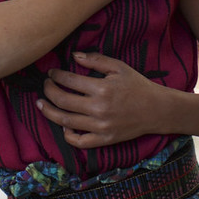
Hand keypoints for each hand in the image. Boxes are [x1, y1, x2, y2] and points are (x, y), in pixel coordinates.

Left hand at [36, 51, 161, 148]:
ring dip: (49, 112)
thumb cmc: (137, 86)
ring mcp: (100, 127)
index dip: (56, 76)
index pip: (68, 81)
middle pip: (62, 101)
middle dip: (48, 91)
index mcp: (102, 88)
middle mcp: (98, 109)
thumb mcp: (119, 67)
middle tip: (45, 86)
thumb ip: (96, 60)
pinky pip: (79, 141)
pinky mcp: (104, 140)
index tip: (52, 73)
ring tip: (42, 104)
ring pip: (65, 121)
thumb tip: (73, 56)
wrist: (157, 110)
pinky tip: (63, 124)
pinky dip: (67, 134)